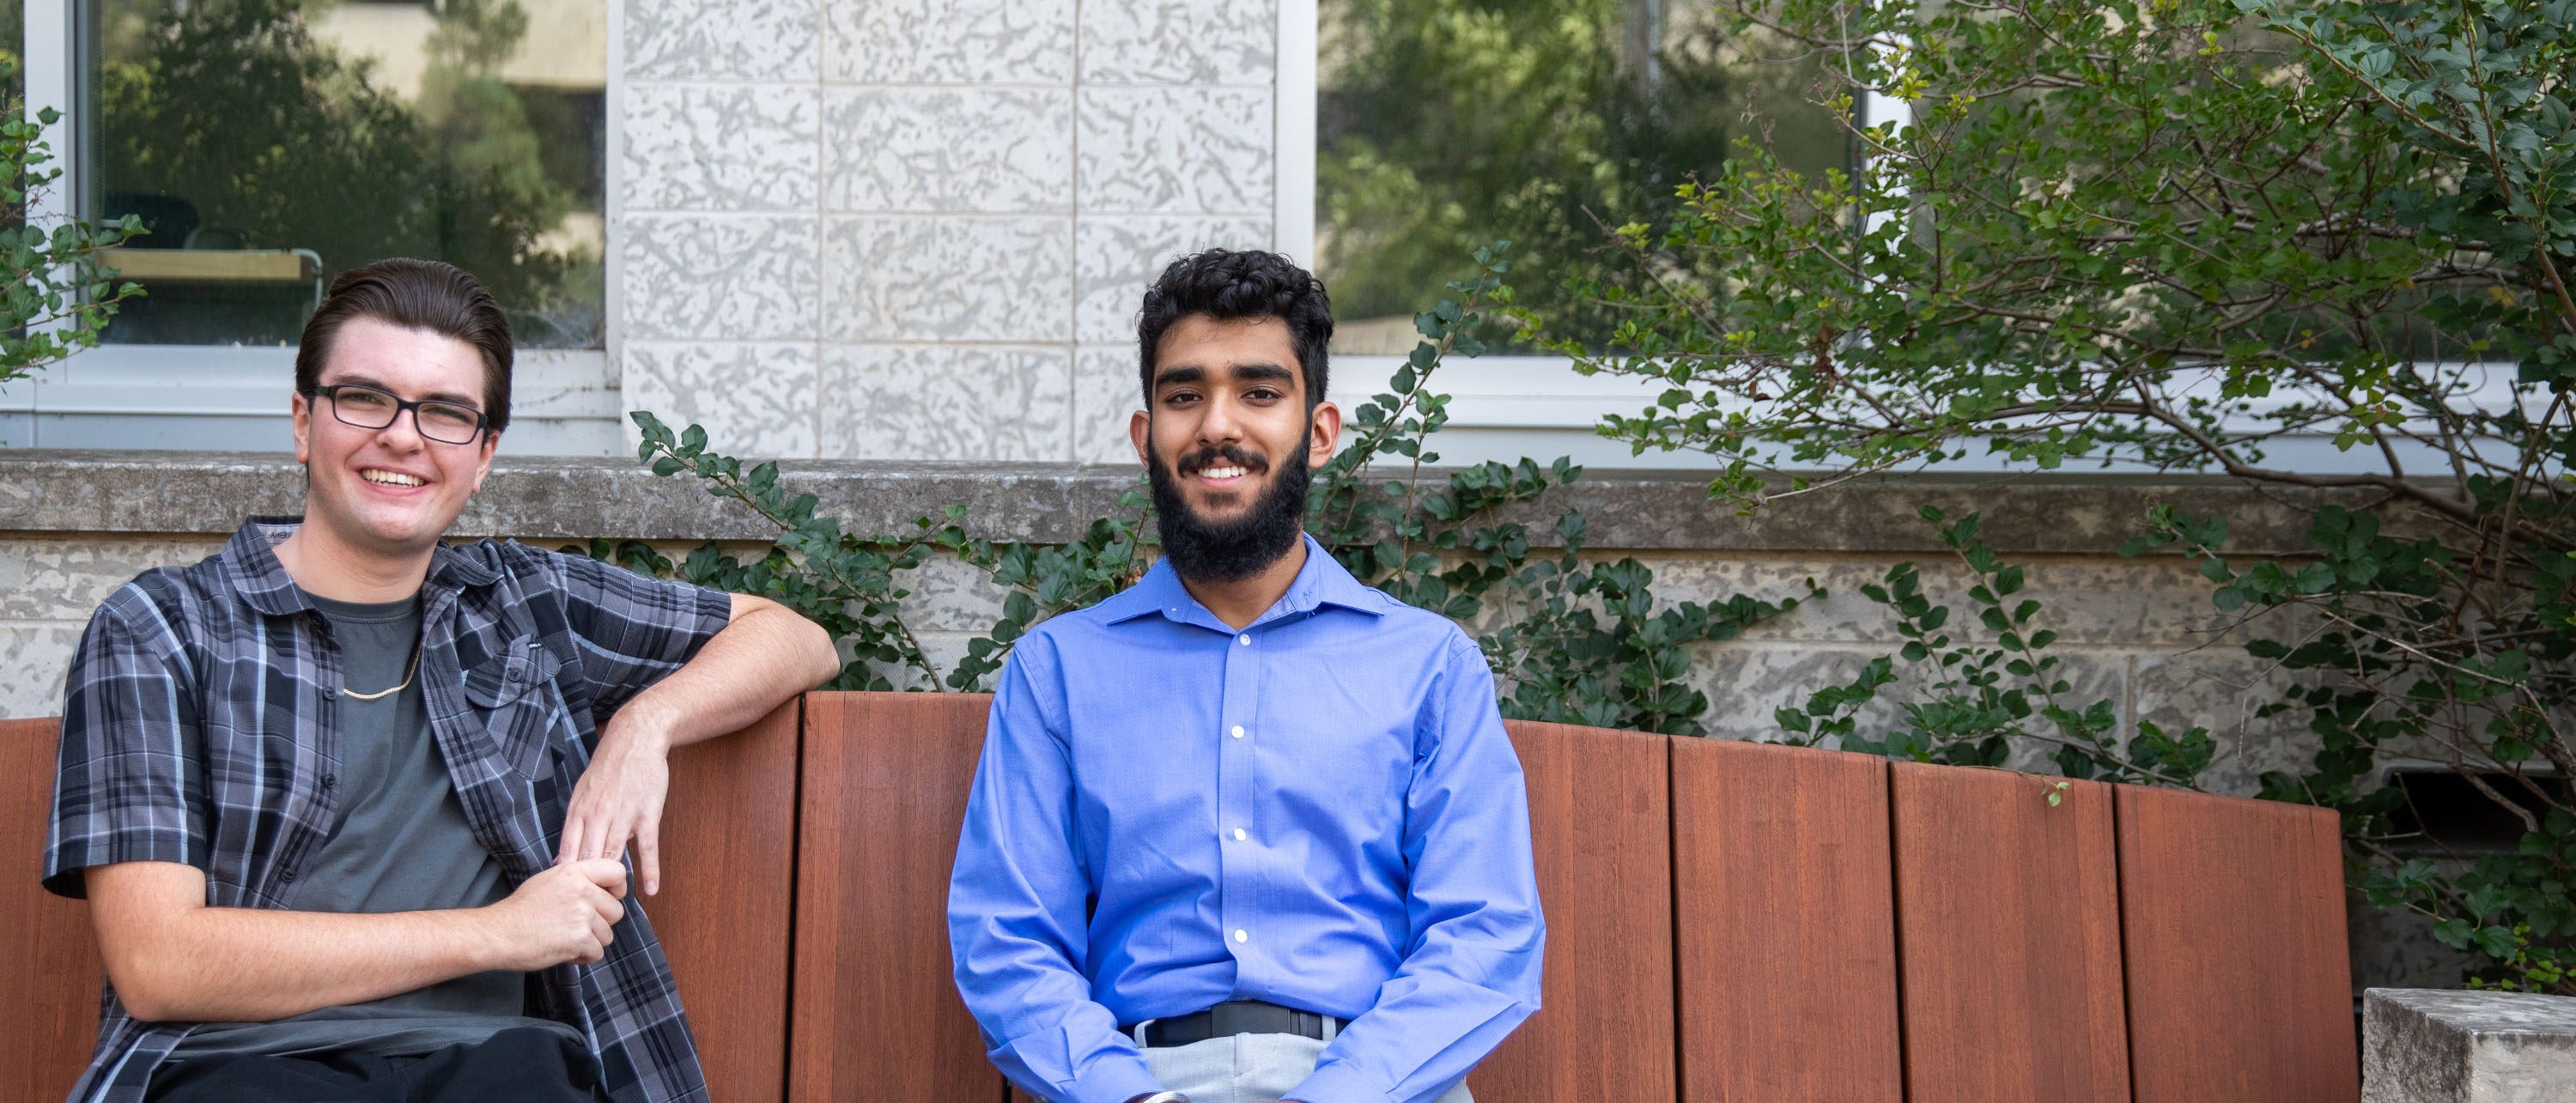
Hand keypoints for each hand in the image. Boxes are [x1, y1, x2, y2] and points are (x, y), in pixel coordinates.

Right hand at [483, 858, 626, 970]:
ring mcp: (583, 915)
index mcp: (576, 872)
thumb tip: (602, 886)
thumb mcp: (549, 880)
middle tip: (575, 926)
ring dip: (590, 942)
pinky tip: (564, 951)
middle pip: (616, 911)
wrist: (498, 933)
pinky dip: (583, 957)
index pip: (618, 872)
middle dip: (601, 923)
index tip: (609, 898)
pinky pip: (597, 953)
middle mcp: (583, 890)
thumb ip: (577, 879)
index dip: (618, 888)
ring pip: (607, 935)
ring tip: (565, 938)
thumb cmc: (521, 909)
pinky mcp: (580, 938)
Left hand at [558, 719, 671, 894]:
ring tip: (612, 905)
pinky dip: (649, 870)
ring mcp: (623, 815)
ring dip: (613, 882)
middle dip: (586, 886)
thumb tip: (564, 857)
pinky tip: (650, 889)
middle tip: (587, 911)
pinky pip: (646, 847)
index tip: (565, 899)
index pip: (567, 852)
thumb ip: (576, 823)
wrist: (636, 739)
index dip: (566, 879)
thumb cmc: (609, 767)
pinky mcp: (647, 814)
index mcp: (579, 810)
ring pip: (613, 855)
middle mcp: (597, 814)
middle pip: (587, 859)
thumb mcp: (583, 792)